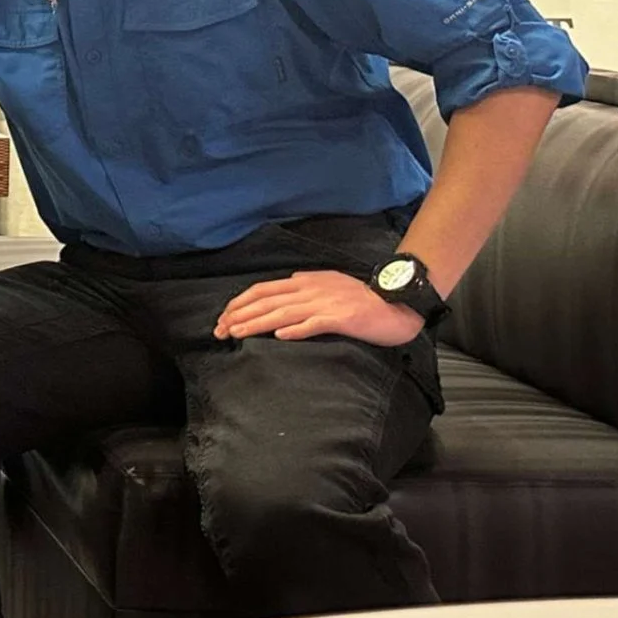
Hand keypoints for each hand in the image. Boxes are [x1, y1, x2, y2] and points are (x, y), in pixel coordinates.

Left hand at [214, 270, 423, 347]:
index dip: (240, 303)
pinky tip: (279, 337)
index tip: (223, 317)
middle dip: (240, 315)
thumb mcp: (329, 285)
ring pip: (284, 312)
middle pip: (267, 301)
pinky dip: (296, 329)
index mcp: (306, 280)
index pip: (264, 289)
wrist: (397, 303)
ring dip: (257, 323)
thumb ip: (306, 286)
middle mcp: (312, 289)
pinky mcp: (342, 318)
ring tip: (237, 333)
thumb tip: (284, 288)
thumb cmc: (363, 299)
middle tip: (220, 330)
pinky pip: (314, 323)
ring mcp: (326, 303)